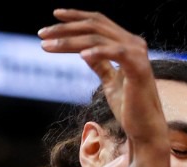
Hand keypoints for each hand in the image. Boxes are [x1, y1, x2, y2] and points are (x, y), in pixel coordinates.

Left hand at [39, 9, 166, 148]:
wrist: (145, 129)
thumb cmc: (129, 108)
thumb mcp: (110, 82)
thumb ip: (100, 64)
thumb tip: (84, 52)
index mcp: (126, 44)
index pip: (98, 22)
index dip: (76, 16)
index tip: (54, 16)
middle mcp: (134, 43)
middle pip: (94, 26)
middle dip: (65, 28)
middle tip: (42, 34)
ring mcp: (137, 54)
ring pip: (98, 38)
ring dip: (70, 41)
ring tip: (48, 46)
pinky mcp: (138, 68)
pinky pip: (115, 53)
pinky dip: (96, 52)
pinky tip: (80, 56)